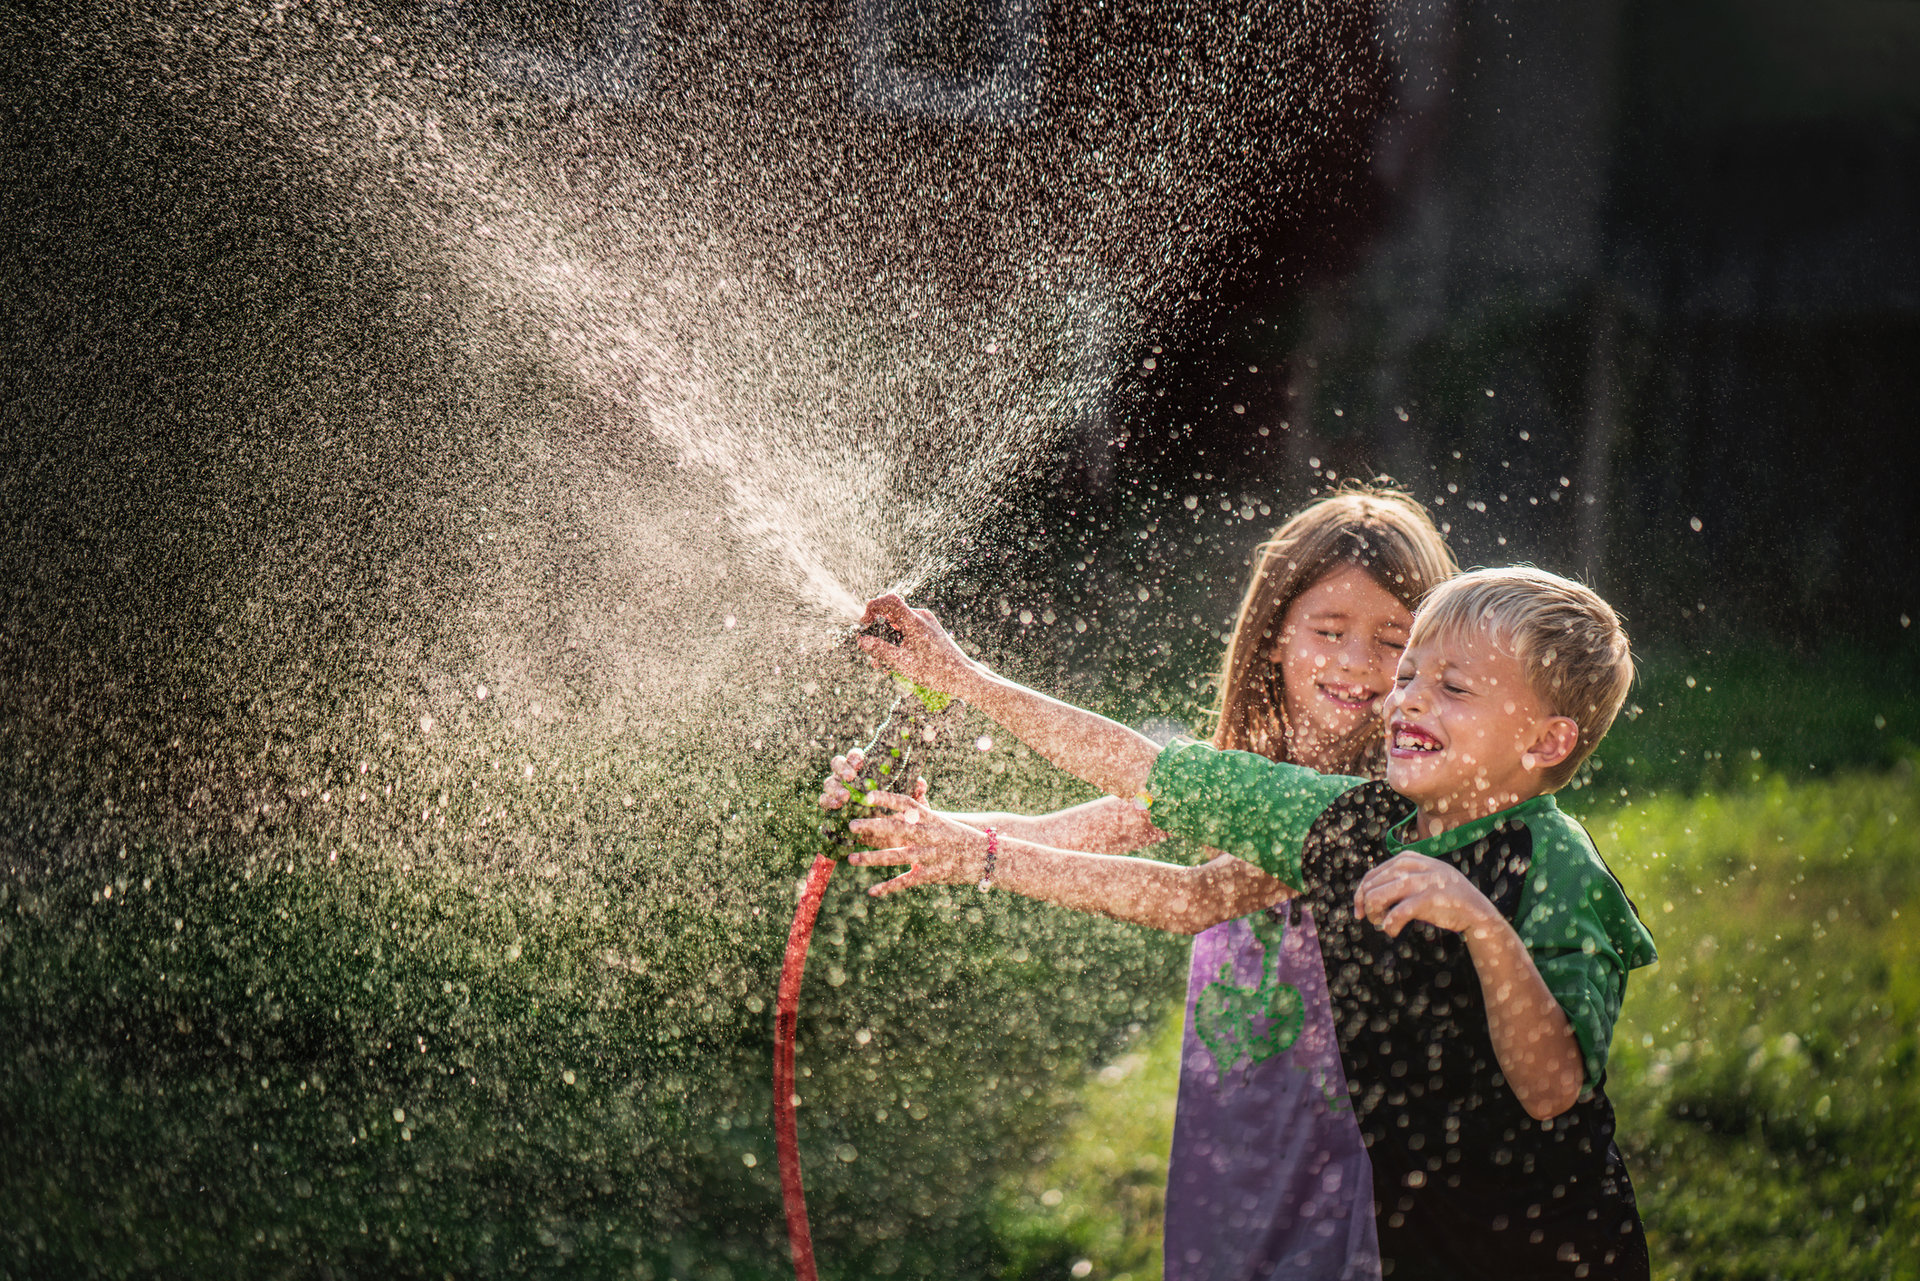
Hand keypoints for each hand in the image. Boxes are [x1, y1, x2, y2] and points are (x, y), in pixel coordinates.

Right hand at [818, 748, 927, 810]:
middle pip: (837, 764)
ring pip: (829, 783)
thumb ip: (916, 790)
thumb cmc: (899, 810)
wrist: (894, 833)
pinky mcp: (834, 807)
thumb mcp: (911, 801)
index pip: (855, 755)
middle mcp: (849, 777)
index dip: (855, 756)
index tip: (861, 762)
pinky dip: (828, 803)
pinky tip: (836, 808)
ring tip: (844, 798)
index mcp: (865, 768)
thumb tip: (920, 784)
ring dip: (834, 788)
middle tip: (851, 777)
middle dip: (842, 768)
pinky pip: (825, 802)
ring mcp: (839, 791)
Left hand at [845, 790, 986, 896]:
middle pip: (896, 829)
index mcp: (931, 819)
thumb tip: (905, 798)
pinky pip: (906, 881)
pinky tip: (872, 891)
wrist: (987, 856)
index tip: (868, 796)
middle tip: (850, 825)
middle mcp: (928, 835)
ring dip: (872, 858)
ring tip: (852, 858)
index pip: (907, 805)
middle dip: (872, 828)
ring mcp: (929, 856)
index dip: (887, 799)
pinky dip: (889, 887)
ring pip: (896, 857)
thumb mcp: (943, 821)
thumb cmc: (960, 836)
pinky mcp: (931, 874)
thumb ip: (922, 812)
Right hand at [857, 594, 974, 693]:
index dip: (872, 608)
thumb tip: (862, 641)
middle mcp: (921, 617)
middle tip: (872, 653)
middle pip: (890, 614)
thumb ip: (880, 651)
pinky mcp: (929, 630)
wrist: (963, 676)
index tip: (865, 624)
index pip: (889, 600)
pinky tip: (895, 662)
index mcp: (915, 621)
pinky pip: (907, 631)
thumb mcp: (903, 664)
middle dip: (878, 633)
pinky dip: (898, 643)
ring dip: (887, 641)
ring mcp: (926, 623)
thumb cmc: (936, 672)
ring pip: (898, 625)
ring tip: (883, 664)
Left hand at [1353, 853, 1497, 937]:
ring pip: (1376, 897)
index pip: (1371, 875)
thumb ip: (1398, 878)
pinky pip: (1396, 913)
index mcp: (1408, 859)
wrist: (1476, 911)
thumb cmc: (1443, 898)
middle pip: (1370, 887)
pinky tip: (1392, 931)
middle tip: (1374, 920)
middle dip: (1366, 907)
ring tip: (1384, 925)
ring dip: (1375, 916)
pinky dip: (1389, 925)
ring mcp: (1420, 881)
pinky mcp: (1428, 899)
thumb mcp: (1422, 878)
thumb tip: (1364, 894)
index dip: (1359, 895)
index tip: (1359, 912)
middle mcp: (1412, 866)